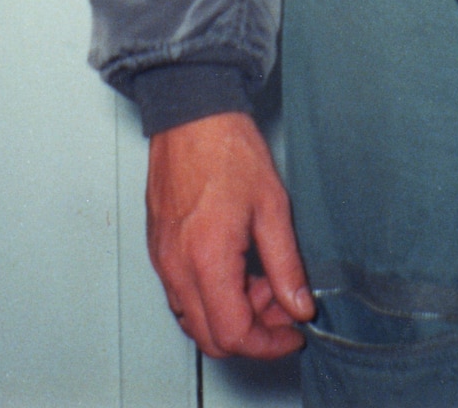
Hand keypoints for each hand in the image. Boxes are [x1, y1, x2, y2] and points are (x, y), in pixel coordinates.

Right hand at [146, 112, 313, 358]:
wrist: (191, 114)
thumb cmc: (228, 149)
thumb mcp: (272, 206)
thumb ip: (287, 264)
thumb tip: (299, 305)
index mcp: (207, 258)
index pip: (234, 333)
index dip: (269, 343)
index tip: (293, 332)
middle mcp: (177, 267)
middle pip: (211, 337)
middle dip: (253, 332)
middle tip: (282, 306)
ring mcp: (162, 260)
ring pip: (195, 319)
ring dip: (231, 314)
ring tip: (262, 279)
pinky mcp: (158, 250)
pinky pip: (182, 294)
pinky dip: (212, 296)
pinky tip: (237, 267)